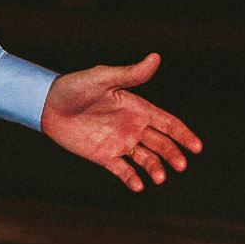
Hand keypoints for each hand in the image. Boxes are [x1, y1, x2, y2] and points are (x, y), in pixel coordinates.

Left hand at [39, 53, 202, 191]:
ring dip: (155, 168)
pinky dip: (132, 179)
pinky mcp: (104, 156)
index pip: (168, 123)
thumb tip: (155, 57)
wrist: (47, 104)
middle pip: (162, 144)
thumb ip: (130, 74)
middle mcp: (133, 127)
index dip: (184, 135)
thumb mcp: (103, 78)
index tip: (197, 147)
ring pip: (146, 159)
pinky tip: (138, 185)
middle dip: (173, 155)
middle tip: (181, 166)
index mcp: (137, 108)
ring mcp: (119, 142)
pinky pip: (122, 170)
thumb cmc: (75, 87)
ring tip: (159, 178)